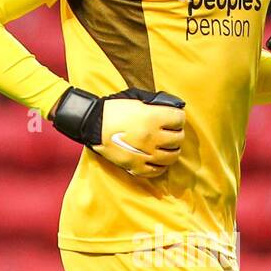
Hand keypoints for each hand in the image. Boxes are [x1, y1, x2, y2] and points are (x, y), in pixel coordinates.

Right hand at [51, 86, 184, 177]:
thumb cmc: (113, 109)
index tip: (174, 118)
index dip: (178, 117)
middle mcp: (152, 136)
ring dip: (172, 151)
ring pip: (172, 156)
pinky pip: (157, 170)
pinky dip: (161, 166)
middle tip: (171, 132)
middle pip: (178, 138)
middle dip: (176, 134)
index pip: (179, 118)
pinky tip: (158, 160)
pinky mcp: (136, 166)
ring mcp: (145, 154)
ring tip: (167, 147)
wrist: (91, 124)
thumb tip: (172, 107)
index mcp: (152, 117)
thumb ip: (155, 103)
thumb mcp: (136, 99)